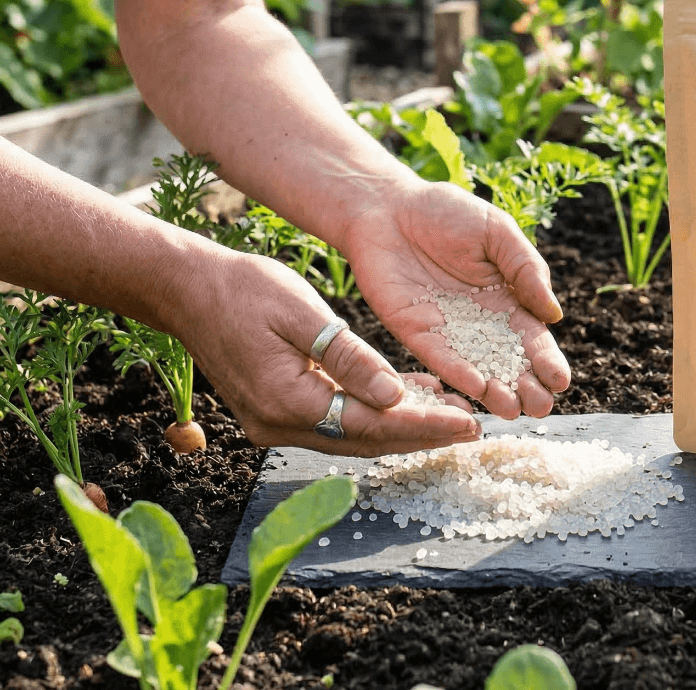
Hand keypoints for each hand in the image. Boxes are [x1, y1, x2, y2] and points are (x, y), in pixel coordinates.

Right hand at [162, 244, 480, 454]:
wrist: (187, 290)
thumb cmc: (244, 289)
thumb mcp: (304, 314)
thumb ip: (349, 357)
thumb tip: (395, 396)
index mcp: (288, 401)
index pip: (372, 425)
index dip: (424, 425)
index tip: (468, 421)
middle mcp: (279, 424)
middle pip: (365, 440)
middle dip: (421, 433)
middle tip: (473, 424)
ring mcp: (274, 423)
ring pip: (352, 434)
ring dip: (400, 425)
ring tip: (451, 411)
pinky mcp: (275, 410)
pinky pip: (334, 420)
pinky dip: (371, 412)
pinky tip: (406, 395)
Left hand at [343, 179, 570, 418]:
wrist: (387, 206)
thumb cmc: (447, 212)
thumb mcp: (497, 231)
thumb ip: (526, 268)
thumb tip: (554, 314)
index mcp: (506, 297)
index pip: (532, 337)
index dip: (547, 360)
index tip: (561, 381)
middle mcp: (480, 322)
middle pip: (508, 363)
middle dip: (526, 387)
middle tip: (540, 407)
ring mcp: (447, 330)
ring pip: (476, 369)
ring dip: (495, 391)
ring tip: (512, 410)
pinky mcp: (414, 331)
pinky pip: (438, 358)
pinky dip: (456, 374)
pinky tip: (475, 387)